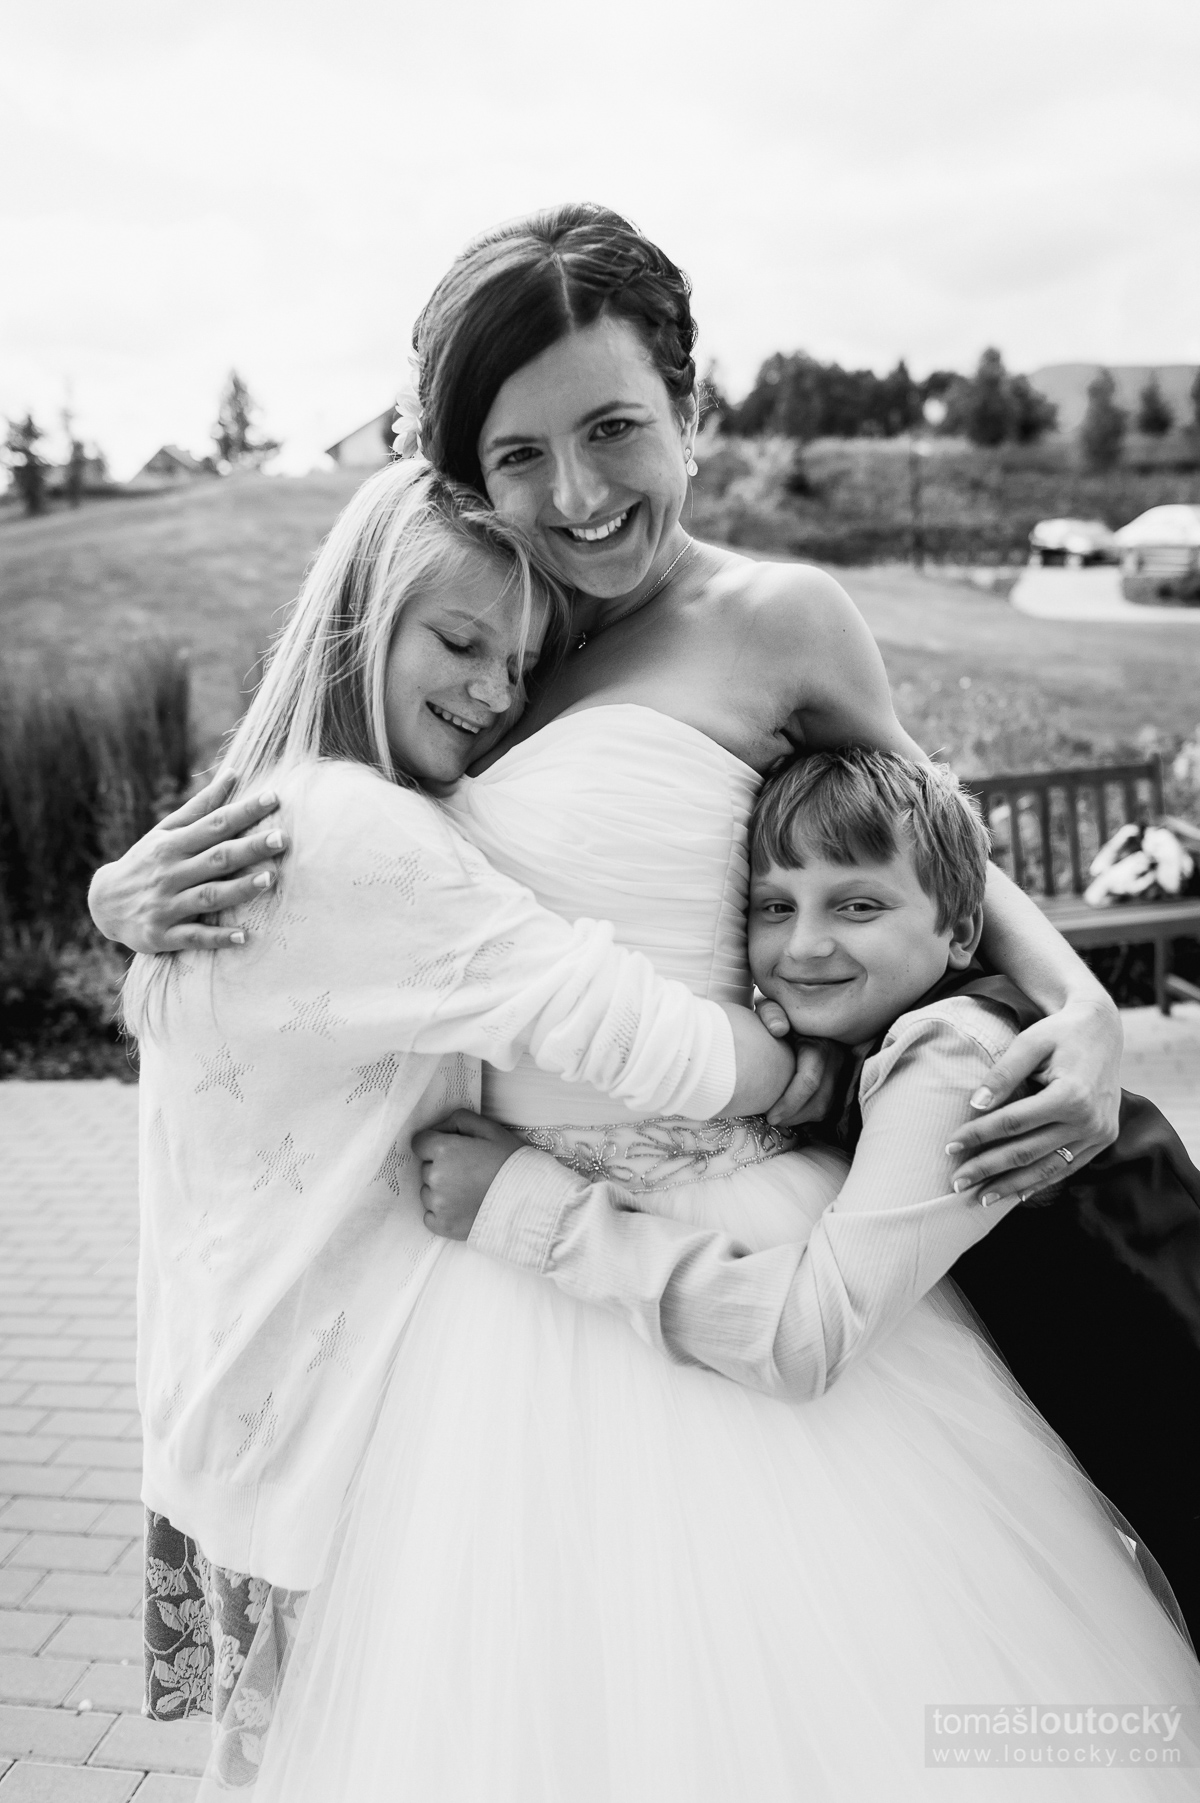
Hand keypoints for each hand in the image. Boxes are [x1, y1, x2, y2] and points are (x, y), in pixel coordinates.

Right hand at [87, 771, 286, 952]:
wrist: (103, 904)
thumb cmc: (145, 862)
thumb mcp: (166, 832)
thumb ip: (201, 807)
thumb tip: (233, 774)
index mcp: (173, 845)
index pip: (214, 824)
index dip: (244, 811)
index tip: (274, 797)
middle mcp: (170, 873)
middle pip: (216, 859)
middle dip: (249, 848)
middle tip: (282, 838)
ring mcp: (166, 905)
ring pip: (208, 896)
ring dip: (239, 889)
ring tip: (270, 879)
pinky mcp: (163, 935)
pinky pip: (194, 937)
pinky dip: (217, 938)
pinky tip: (244, 937)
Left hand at [412, 1110, 523, 1240]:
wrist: (530, 1202)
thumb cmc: (511, 1162)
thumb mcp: (490, 1129)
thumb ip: (459, 1120)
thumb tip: (439, 1127)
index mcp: (444, 1150)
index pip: (419, 1142)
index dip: (435, 1143)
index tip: (452, 1150)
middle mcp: (435, 1177)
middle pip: (426, 1167)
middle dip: (441, 1167)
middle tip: (468, 1171)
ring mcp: (437, 1204)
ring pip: (427, 1192)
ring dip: (441, 1190)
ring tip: (469, 1191)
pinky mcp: (443, 1226)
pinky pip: (430, 1216)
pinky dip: (442, 1212)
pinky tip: (463, 1207)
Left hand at [752, 1001, 844, 1128]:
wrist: (801, 1013)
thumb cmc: (780, 1013)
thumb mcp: (772, 1005)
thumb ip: (771, 1013)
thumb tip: (779, 1029)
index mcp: (820, 1043)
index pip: (810, 1081)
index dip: (789, 1103)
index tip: (770, 1116)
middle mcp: (837, 1058)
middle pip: (819, 1101)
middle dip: (793, 1116)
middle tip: (769, 1119)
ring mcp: (843, 1071)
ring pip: (826, 1107)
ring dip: (801, 1118)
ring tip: (778, 1117)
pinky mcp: (842, 1080)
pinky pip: (829, 1106)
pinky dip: (809, 1114)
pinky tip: (791, 1112)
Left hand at [947, 1000, 1121, 1205]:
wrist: (1103, 1029)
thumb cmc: (1060, 1032)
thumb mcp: (1030, 1042)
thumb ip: (1003, 1074)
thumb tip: (975, 1104)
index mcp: (1072, 1094)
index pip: (1013, 1123)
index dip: (978, 1135)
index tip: (950, 1146)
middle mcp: (1089, 1120)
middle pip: (1027, 1151)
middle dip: (988, 1169)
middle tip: (957, 1182)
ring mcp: (1100, 1133)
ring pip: (1048, 1168)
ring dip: (1012, 1185)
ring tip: (981, 1198)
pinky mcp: (1103, 1139)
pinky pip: (1067, 1167)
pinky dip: (1040, 1181)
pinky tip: (1016, 1193)